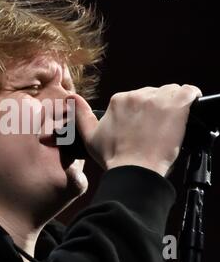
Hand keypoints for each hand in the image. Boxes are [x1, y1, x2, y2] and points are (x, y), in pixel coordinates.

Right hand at [67, 84, 201, 176]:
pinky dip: (191, 98)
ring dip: (172, 106)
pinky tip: (186, 112)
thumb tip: (71, 97)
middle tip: (155, 129)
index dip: (142, 113)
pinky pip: (189, 92)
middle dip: (156, 109)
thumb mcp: (89, 136)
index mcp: (118, 101)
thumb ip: (80, 114)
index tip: (144, 127)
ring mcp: (157, 99)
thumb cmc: (113, 157)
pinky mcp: (176, 105)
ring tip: (168, 125)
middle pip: (154, 95)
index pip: (137, 99)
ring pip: (171, 93)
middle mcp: (136, 95)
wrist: (134, 169)